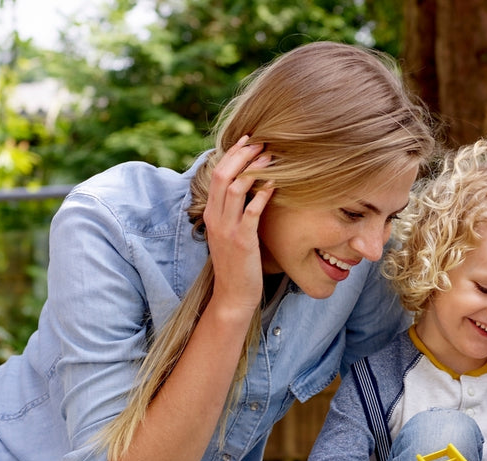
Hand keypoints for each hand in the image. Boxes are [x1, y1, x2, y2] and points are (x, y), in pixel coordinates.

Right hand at [202, 136, 275, 317]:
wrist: (233, 294)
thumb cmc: (237, 263)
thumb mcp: (229, 232)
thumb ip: (233, 211)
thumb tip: (249, 188)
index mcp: (211, 212)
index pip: (217, 173)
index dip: (233, 153)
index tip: (249, 140)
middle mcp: (215, 217)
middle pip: (223, 174)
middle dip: (243, 155)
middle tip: (262, 143)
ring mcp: (227, 229)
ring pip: (235, 188)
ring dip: (253, 169)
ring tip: (271, 157)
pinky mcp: (242, 241)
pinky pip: (251, 212)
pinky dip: (263, 195)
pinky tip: (275, 185)